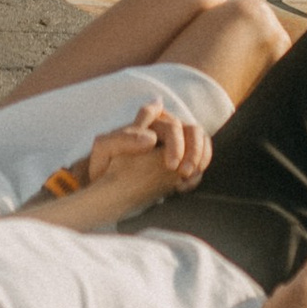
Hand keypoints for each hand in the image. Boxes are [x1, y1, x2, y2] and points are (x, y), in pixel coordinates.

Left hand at [81, 105, 212, 200]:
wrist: (105, 186)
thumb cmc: (104, 166)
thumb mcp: (103, 151)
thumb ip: (121, 139)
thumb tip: (152, 138)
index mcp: (147, 122)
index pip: (169, 123)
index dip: (176, 142)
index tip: (171, 165)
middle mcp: (164, 128)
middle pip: (190, 129)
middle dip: (192, 151)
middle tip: (184, 173)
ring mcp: (175, 140)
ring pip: (200, 137)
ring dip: (200, 156)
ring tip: (189, 177)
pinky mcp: (182, 156)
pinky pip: (202, 154)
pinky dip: (201, 167)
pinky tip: (185, 185)